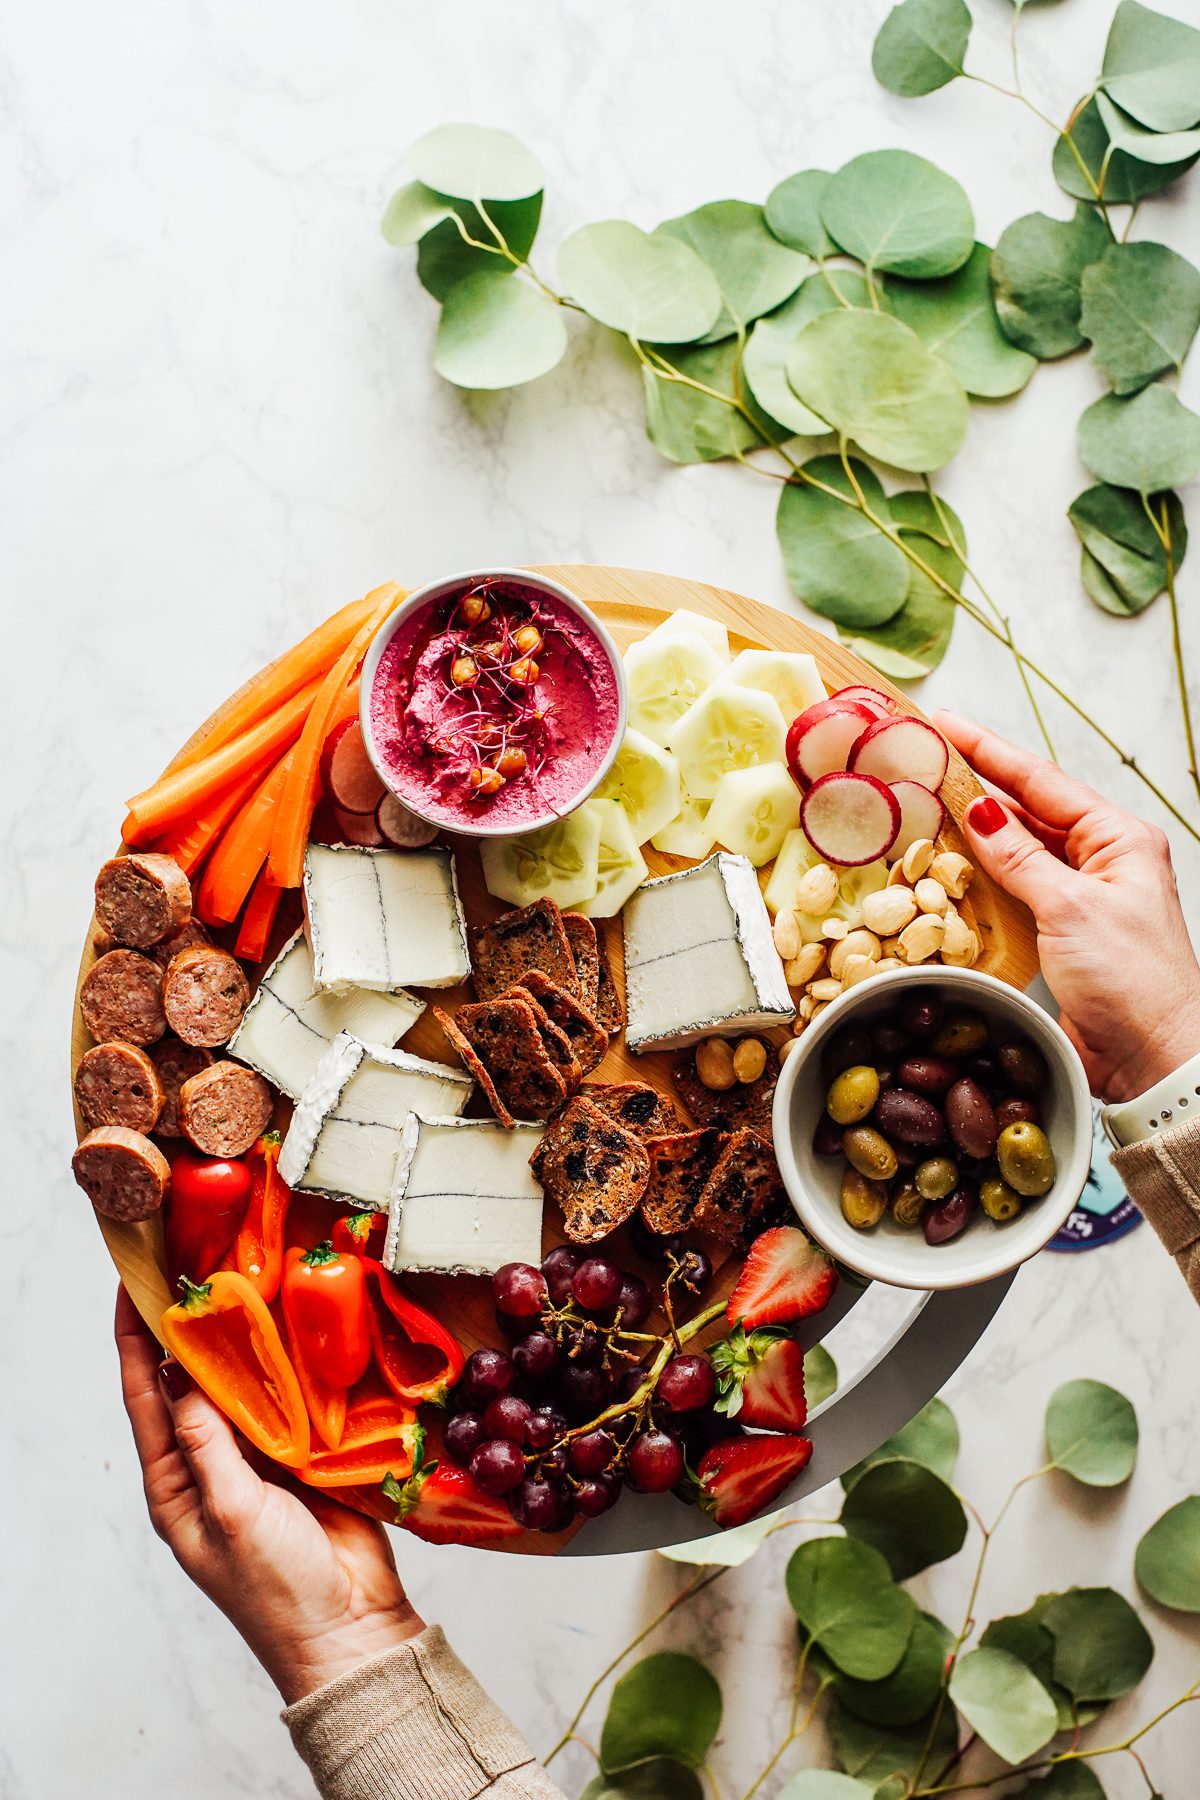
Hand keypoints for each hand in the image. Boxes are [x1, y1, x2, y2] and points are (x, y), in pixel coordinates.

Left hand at [116, 1287, 423, 1703]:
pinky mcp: (307, 1453)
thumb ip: (208, 1445)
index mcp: (176, 1486)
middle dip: (186, 1329)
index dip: (134, 1342)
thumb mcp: (230, 1514)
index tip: (131, 1288)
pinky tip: (295, 1324)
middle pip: (191, 1383)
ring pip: (243, 1383)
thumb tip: (182, 1377)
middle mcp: (212, 1465)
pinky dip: (290, 1362)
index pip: (145, 1398)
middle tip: (191, 1267)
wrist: (352, 1627)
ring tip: (241, 1280)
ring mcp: (261, 1457)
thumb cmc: (278, 1588)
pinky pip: (292, 1396)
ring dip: (241, 1339)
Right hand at [936, 712, 1199, 1104]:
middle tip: (920, 761)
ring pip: (1015, 851)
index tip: (943, 725)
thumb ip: (1020, 857)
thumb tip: (978, 811)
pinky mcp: (1059, 933)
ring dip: (971, 833)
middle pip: (1027, 810)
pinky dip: (977, 878)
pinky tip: (944, 867)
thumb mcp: (1071, 907)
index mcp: (1117, 838)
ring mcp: (1078, 897)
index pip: (1041, 781)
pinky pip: (1010, 891)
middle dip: (975, 786)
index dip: (988, 751)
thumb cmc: (1133, 978)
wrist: (1154, 1056)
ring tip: (921, 805)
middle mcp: (1099, 860)